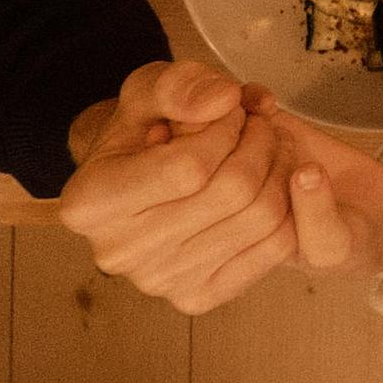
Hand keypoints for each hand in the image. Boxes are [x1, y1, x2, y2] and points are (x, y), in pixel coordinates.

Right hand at [36, 63, 300, 313]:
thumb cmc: (143, 130)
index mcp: (90, 203)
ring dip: (281, 169)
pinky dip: (291, 207)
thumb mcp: (148, 89)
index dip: (227, 128)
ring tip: (270, 146)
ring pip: (260, 218)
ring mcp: (159, 283)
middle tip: (260, 123)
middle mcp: (118, 253)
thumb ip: (180, 85)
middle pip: (231, 192)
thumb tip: (223, 101)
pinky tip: (274, 182)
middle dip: (261, 143)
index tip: (229, 111)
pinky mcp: (198, 297)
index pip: (190, 166)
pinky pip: (274, 248)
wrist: (137, 181)